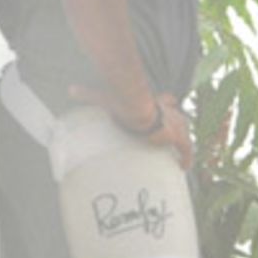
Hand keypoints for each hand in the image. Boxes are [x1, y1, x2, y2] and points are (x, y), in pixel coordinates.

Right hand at [69, 86, 193, 170]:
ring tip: (181, 157)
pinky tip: (184, 167)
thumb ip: (89, 94)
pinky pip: (186, 149)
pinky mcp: (176, 135)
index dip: (168, 103)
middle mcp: (169, 111)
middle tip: (175, 137)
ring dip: (183, 144)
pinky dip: (186, 158)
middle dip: (178, 125)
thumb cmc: (121, 101)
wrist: (135, 108)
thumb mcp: (106, 96)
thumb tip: (71, 90)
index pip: (167, 100)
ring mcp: (175, 123)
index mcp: (154, 101)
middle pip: (179, 117)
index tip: (169, 103)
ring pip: (185, 133)